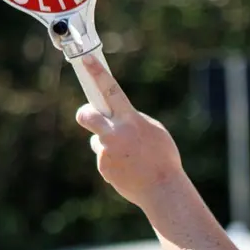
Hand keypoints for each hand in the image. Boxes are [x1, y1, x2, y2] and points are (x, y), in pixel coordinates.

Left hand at [75, 85, 184, 209]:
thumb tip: (117, 118)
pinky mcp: (103, 167)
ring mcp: (107, 151)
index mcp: (131, 119)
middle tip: (91, 116)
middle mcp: (115, 133)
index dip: (98, 73)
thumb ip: (133, 120)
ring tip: (129, 157)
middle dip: (86, 114)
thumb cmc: (163, 158)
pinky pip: (104, 158)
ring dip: (108, 145)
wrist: (162, 189)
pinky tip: (128, 169)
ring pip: (98, 140)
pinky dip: (113, 162)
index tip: (86, 60)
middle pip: (87, 115)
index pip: (111, 90)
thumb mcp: (154, 131)